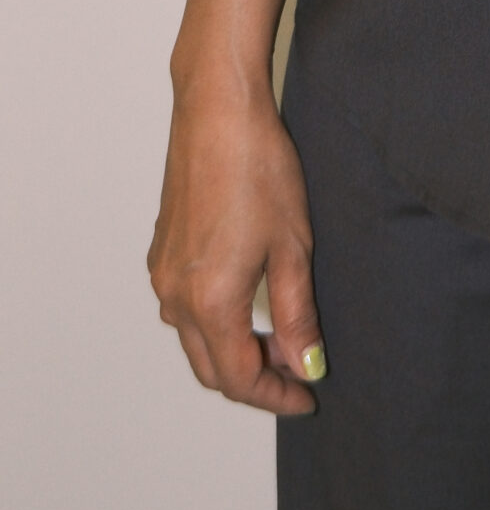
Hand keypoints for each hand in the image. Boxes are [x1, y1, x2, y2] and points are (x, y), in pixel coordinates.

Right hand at [148, 84, 323, 415]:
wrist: (218, 112)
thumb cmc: (259, 167)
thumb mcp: (293, 246)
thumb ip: (296, 313)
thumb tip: (304, 363)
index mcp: (209, 301)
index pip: (239, 377)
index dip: (275, 396)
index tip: (307, 396)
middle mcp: (175, 295)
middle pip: (211, 367)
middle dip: (254, 380)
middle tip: (297, 375)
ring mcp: (163, 273)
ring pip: (195, 338)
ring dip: (233, 350)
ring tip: (279, 337)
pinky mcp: (162, 251)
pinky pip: (184, 307)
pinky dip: (215, 320)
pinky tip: (248, 301)